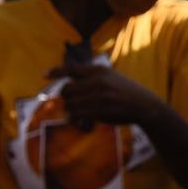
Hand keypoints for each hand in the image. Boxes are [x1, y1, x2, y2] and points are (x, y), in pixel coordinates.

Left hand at [46, 60, 166, 126]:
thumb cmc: (124, 91)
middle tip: (70, 102)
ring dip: (70, 110)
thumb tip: (68, 83)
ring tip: (76, 113)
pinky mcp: (101, 110)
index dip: (56, 71)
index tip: (44, 75)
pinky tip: (77, 120)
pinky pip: (78, 115)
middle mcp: (98, 81)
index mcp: (99, 70)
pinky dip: (74, 118)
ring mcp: (100, 96)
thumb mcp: (110, 76)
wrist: (143, 104)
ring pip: (71, 104)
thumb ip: (91, 77)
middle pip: (67, 90)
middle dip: (66, 97)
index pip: (71, 69)